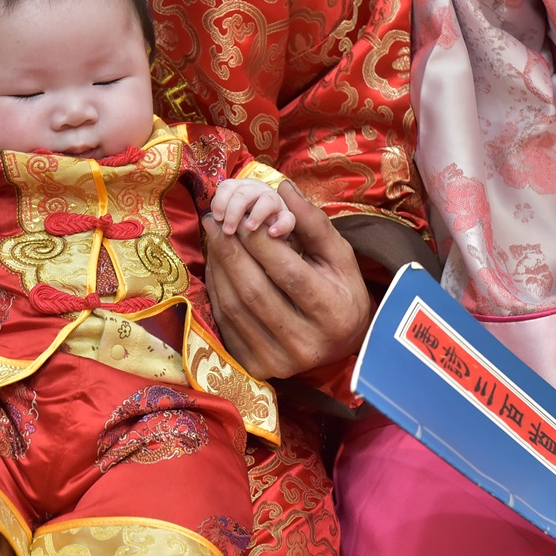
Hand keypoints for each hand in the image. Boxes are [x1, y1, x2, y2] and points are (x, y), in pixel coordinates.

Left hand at [202, 181, 370, 379]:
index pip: (289, 273)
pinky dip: (216, 291)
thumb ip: (313, 223)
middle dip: (230, 250)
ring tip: (213, 238)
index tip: (241, 216)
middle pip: (255, 290)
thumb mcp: (339, 257)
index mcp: (334, 314)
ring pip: (235, 307)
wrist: (342, 347)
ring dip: (218, 267)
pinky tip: (216, 267)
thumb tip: (283, 186)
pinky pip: (225, 323)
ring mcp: (279, 361)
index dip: (260, 242)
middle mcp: (307, 344)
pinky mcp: (256, 368)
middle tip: (214, 221)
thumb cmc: (341, 292)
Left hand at [211, 178, 294, 237]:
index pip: (228, 186)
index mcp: (240, 189)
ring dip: (257, 214)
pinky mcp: (287, 217)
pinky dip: (281, 225)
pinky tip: (271, 234)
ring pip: (267, 199)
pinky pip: (288, 218)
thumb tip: (209, 221)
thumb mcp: (228, 219)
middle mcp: (257, 191)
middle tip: (228, 230)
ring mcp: (275, 203)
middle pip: (245, 193)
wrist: (265, 236)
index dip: (221, 200)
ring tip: (249, 229)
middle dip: (234, 211)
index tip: (217, 217)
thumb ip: (220, 217)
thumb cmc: (240, 226)